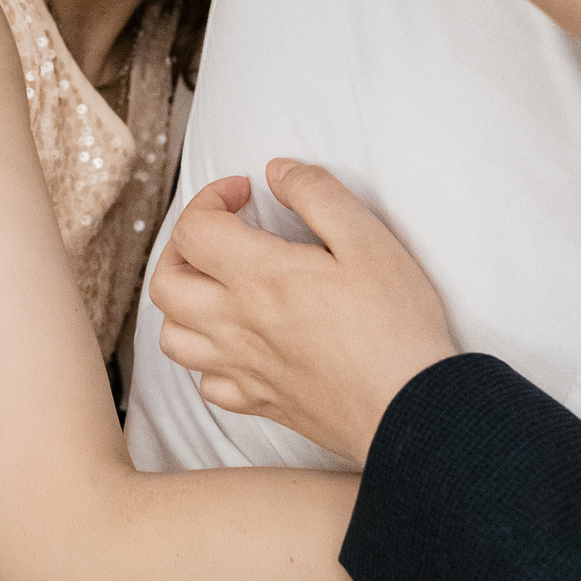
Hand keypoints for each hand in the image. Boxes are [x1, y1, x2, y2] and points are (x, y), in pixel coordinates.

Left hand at [150, 159, 456, 463]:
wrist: (414, 410)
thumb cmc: (396, 325)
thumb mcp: (368, 239)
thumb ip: (318, 194)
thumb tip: (277, 171)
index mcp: (260, 278)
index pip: (193, 230)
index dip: (210, 198)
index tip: (245, 192)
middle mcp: (238, 326)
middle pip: (166, 284)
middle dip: (180, 246)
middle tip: (219, 232)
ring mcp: (244, 369)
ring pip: (173, 338)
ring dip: (183, 303)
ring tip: (217, 286)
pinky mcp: (261, 403)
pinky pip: (207, 384)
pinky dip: (208, 359)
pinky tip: (237, 344)